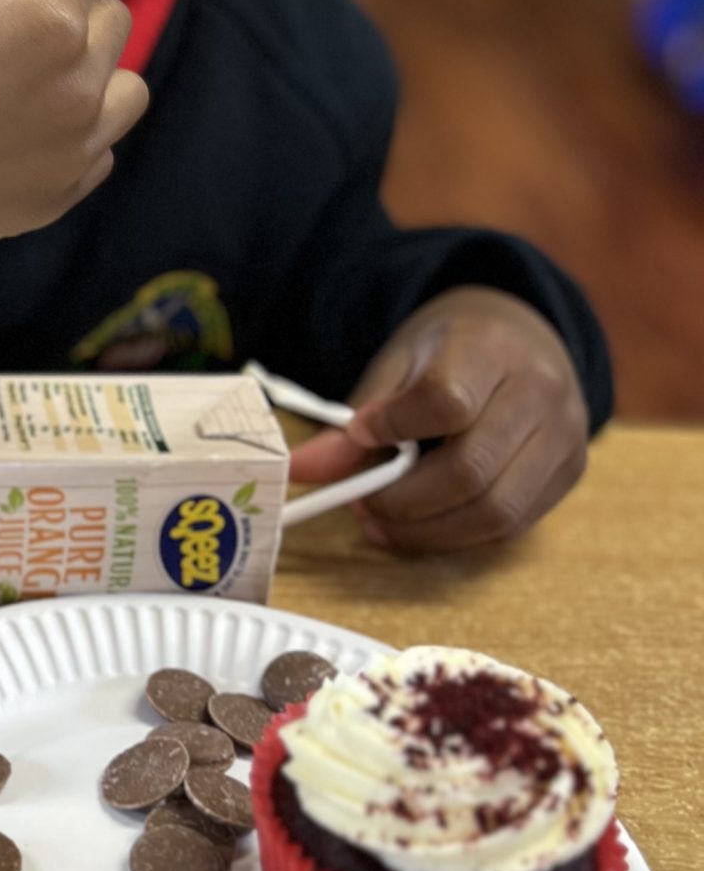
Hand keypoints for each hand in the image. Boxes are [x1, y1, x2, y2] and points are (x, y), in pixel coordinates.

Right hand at [0, 0, 149, 267]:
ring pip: (127, 86)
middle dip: (76, 5)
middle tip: (25, 17)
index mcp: (48, 19)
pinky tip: (30, 128)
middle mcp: (80, 80)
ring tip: (45, 76)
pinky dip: (80, 131)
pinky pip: (103, 145)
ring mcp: (80, 141)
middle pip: (113, 16)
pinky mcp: (68, 189)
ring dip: (96, 71)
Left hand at [286, 286, 588, 552]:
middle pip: (471, 470)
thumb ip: (353, 421)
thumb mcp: (396, 367)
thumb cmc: (450, 352)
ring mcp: (564, 436)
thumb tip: (300, 471)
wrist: (521, 335)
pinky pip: (513, 524)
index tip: (360, 433)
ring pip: (497, 511)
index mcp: (490, 348)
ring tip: (384, 522)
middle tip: (362, 505)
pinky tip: (425, 525)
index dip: (397, 429)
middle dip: (404, 502)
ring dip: (430, 531)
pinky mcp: (570, 473)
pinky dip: (460, 535)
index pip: (447, 402)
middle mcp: (540, 391)